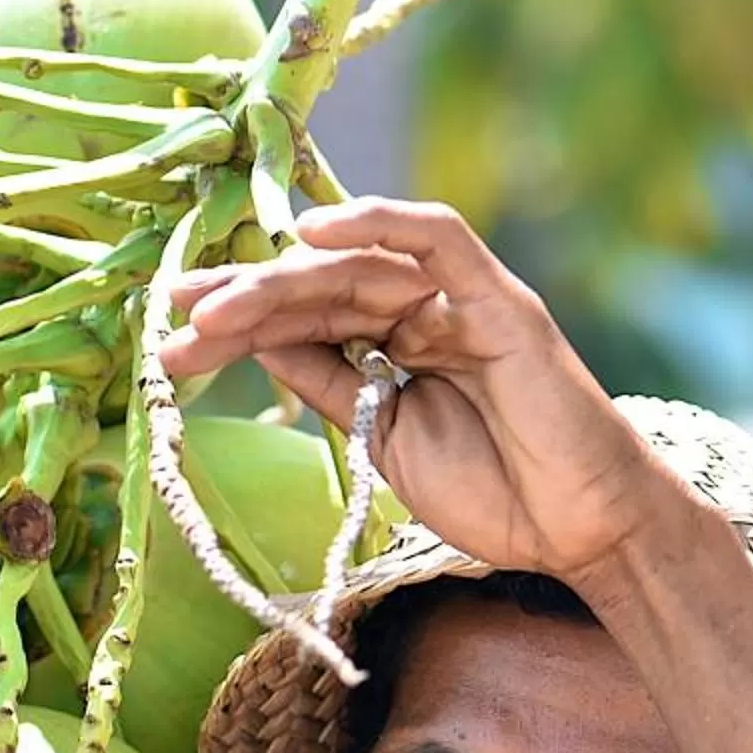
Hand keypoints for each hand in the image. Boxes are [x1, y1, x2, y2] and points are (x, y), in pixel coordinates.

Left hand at [156, 199, 689, 586]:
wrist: (578, 530)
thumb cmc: (494, 491)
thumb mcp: (383, 438)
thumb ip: (331, 385)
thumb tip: (260, 344)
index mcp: (394, 344)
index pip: (305, 316)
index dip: (239, 321)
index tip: (175, 336)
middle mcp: (422, 311)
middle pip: (318, 285)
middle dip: (242, 301)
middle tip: (174, 319)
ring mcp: (460, 301)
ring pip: (358, 265)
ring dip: (281, 280)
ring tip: (215, 305)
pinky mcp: (498, 299)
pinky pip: (437, 239)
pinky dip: (378, 222)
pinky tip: (315, 231)